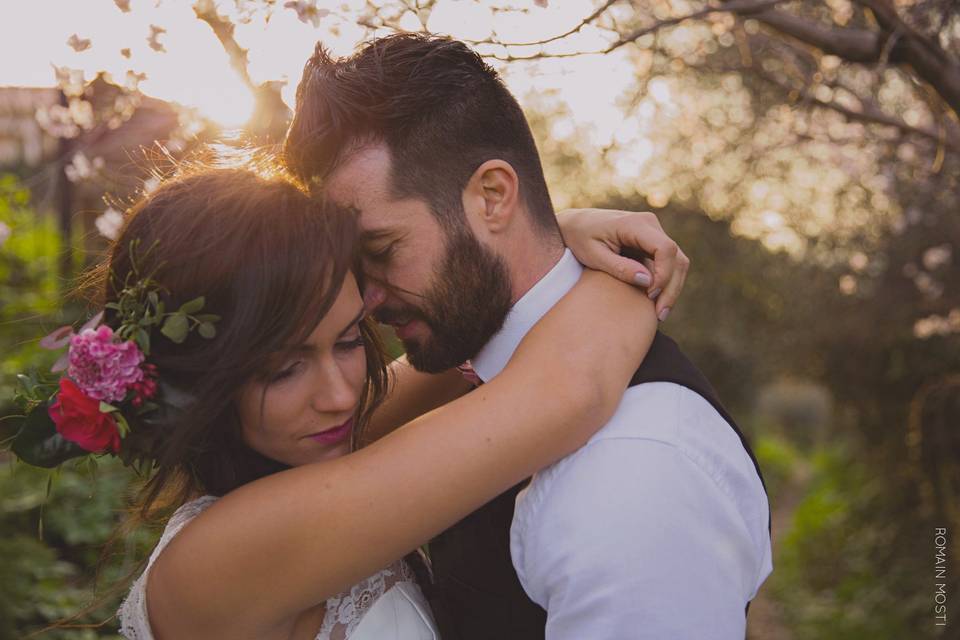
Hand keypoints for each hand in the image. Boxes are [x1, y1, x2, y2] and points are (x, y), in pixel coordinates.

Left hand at [557, 208, 688, 321]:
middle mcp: (650, 224)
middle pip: (677, 258)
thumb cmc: (580, 238)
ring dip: (672, 288)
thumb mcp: (593, 255)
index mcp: (635, 223)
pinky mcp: (652, 243)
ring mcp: (654, 232)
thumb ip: (620, 268)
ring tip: (659, 314)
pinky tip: (655, 304)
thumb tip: (647, 282)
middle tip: (660, 315)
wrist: (575, 224)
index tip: (650, 295)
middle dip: (671, 288)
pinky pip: (668, 264)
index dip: (664, 274)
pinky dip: (665, 283)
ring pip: (677, 262)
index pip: (665, 249)